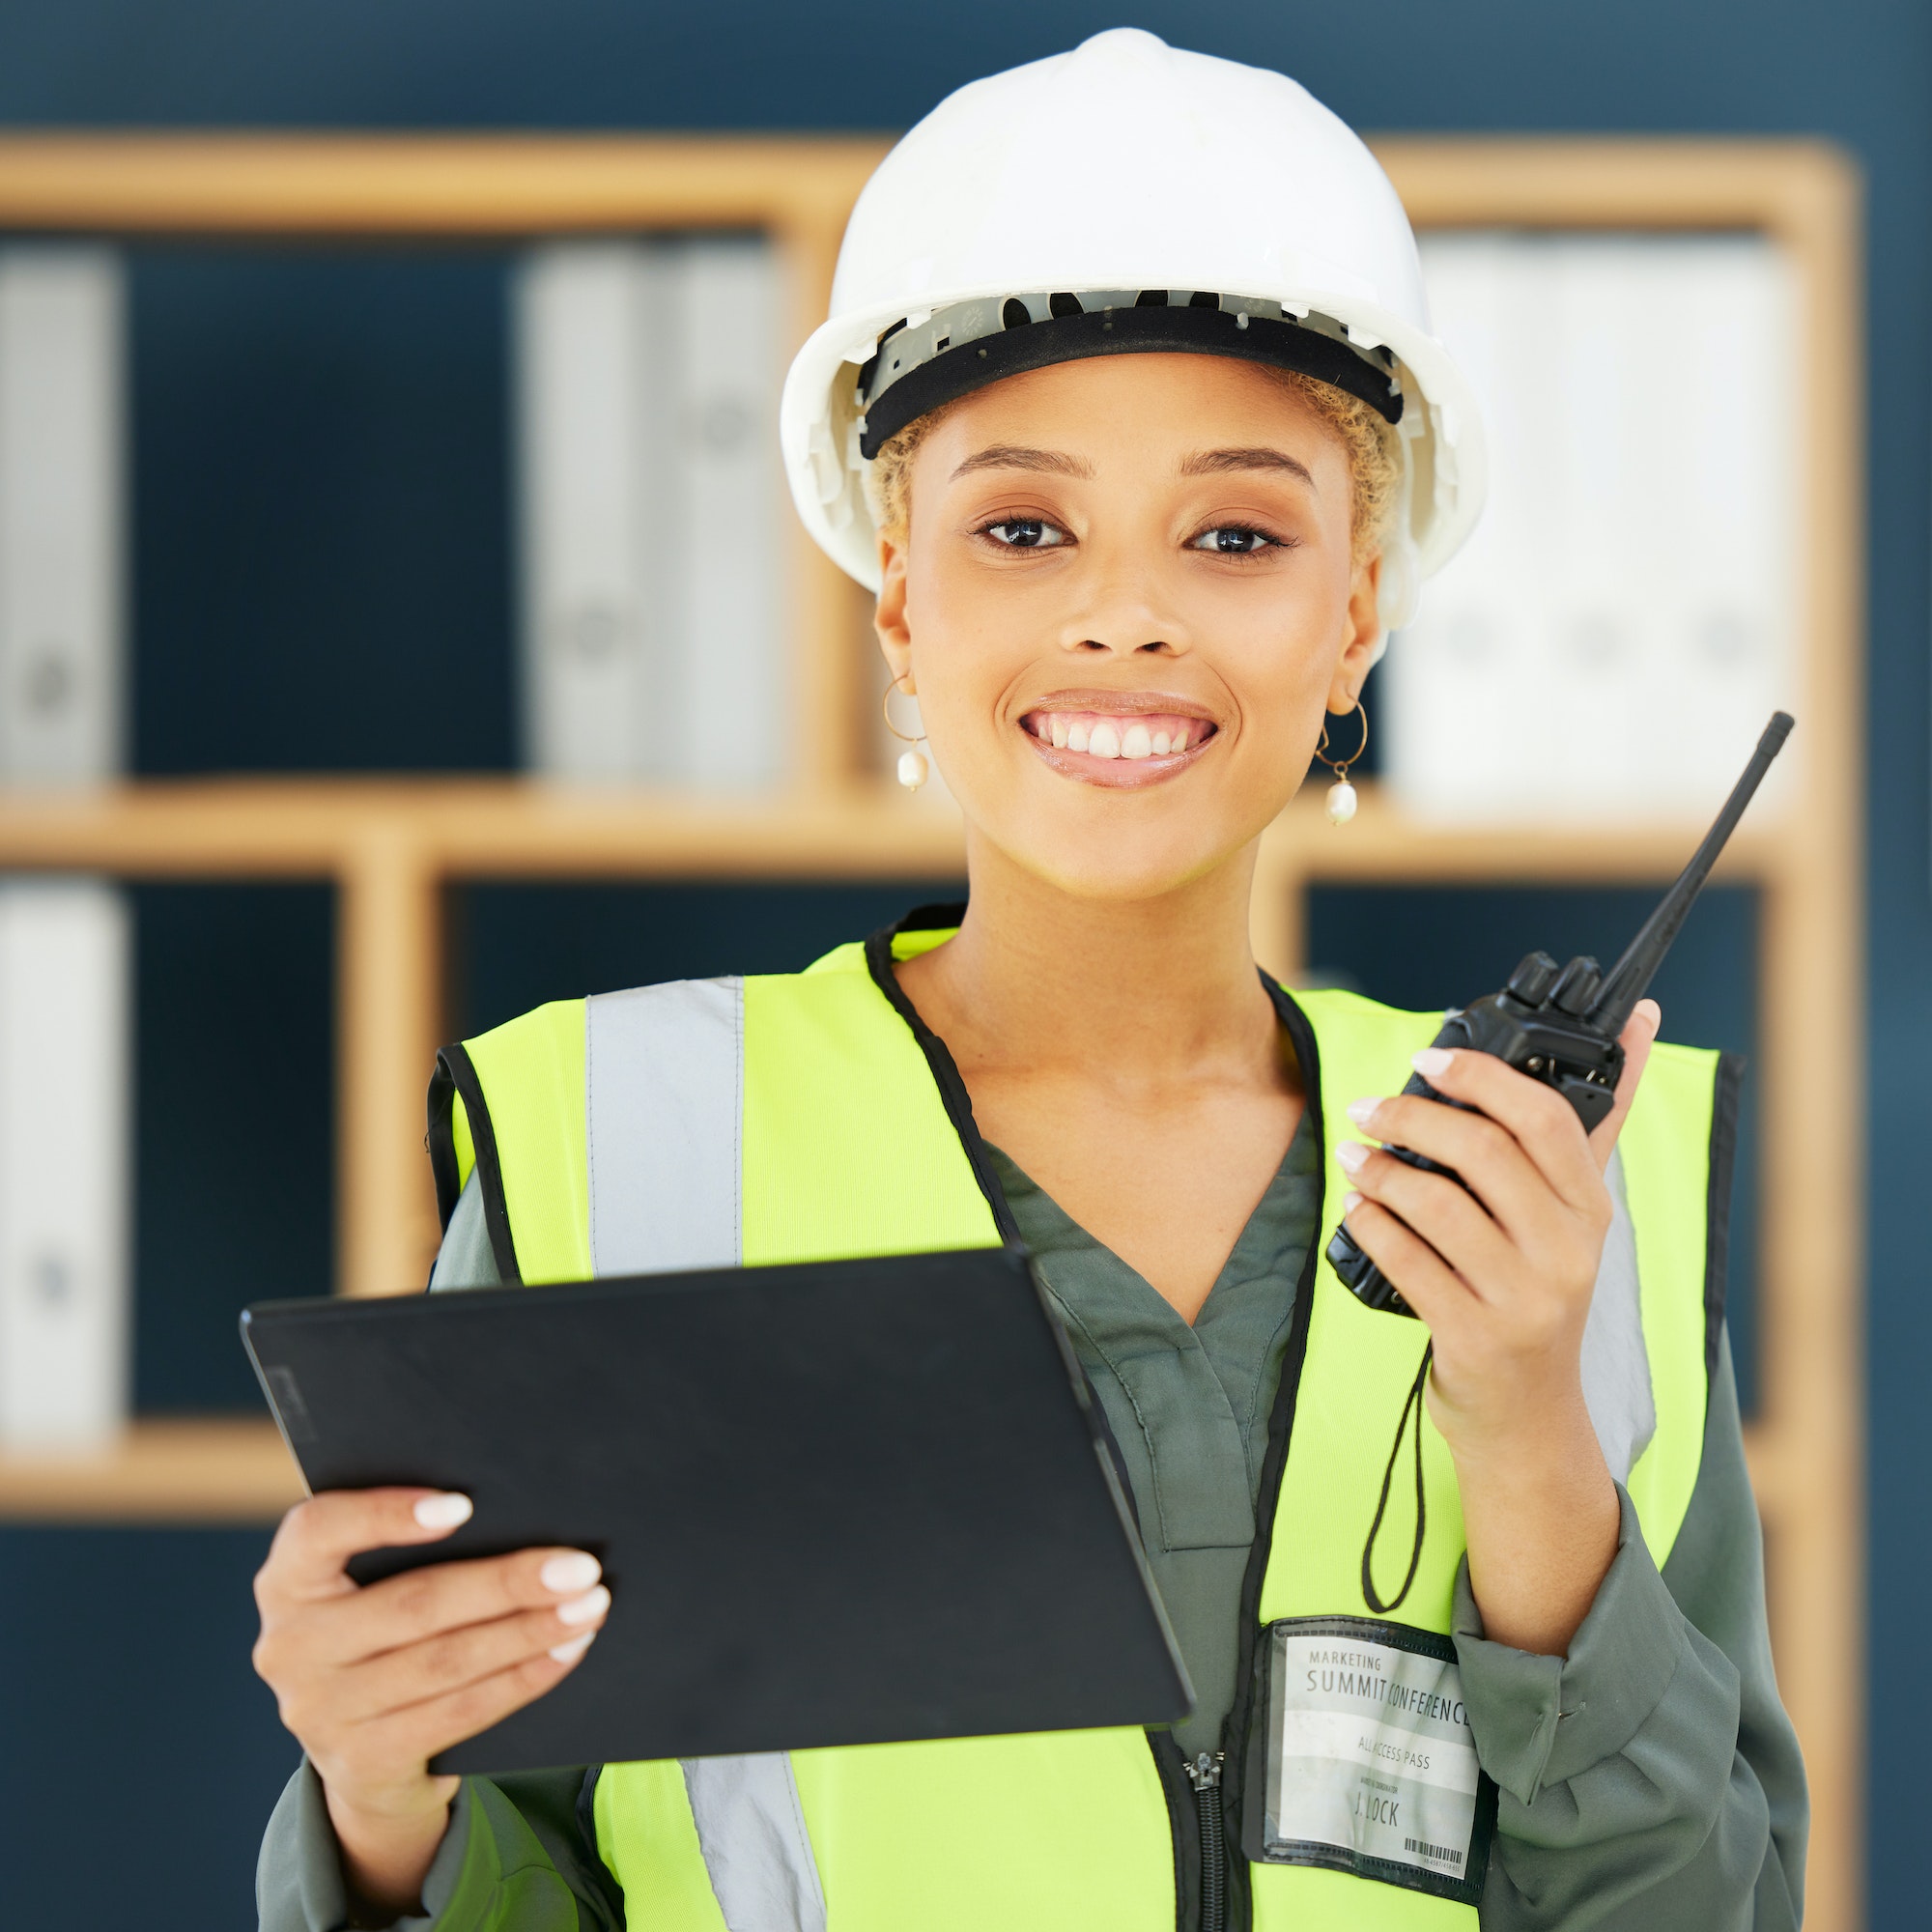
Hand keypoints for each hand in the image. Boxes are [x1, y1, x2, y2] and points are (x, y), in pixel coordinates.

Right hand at [252, 1489, 609, 1915]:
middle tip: (580, 1565)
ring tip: (588, 1606)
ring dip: (529, 1631)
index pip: (317, 1530)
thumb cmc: (385, 1636)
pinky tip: (566, 1652)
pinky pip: (460, 1711)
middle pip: (414, 1603)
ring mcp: (320, 1712)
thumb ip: (411, 1553)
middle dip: (508, 1582)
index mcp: (287, 1583)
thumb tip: (520, 1513)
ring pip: (445, 1660)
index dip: (386, 1513)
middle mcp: (289, 1647)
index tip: (465, 1503)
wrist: (363, 1758)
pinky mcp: (362, 1762)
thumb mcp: (370, 1590)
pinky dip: (523, 1678)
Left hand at [1334, 1000, 1660, 1651]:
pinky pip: (1406, 1261)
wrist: (1531, 1419)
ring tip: (1355, 1157)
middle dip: (1411, 1117)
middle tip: (1369, 1107)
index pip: (1546, 1116)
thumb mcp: (1574, 1215)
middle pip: (1482, 1151)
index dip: (1482, 1076)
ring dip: (1380, 1170)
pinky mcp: (1475, 1336)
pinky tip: (1356, 1210)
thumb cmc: (1539, 1293)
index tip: (1430, 1057)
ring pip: (1436, 1202)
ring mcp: (1523, 1298)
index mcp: (1590, 1209)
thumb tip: (1641, 1019)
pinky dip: (1371, 1225)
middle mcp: (1566, 1250)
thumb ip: (1594, 1122)